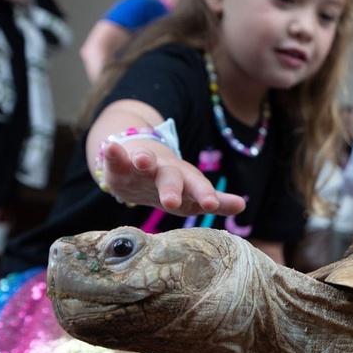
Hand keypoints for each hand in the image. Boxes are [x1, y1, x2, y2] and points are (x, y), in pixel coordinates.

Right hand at [98, 140, 246, 216]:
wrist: (139, 162)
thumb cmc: (171, 186)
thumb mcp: (191, 196)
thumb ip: (215, 201)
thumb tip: (243, 206)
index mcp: (185, 181)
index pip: (198, 188)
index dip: (205, 195)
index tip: (212, 205)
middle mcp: (165, 171)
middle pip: (171, 178)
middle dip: (171, 189)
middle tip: (170, 202)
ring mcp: (142, 166)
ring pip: (144, 163)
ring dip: (143, 160)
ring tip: (142, 159)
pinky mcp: (119, 165)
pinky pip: (116, 157)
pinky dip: (113, 152)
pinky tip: (109, 147)